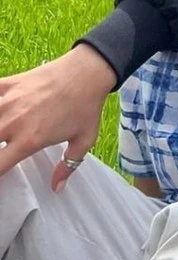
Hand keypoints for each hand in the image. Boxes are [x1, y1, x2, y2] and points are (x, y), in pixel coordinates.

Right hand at [0, 44, 115, 190]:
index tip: (1, 174)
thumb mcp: (84, 140)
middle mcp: (11, 124)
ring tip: (3, 132)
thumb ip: (68, 165)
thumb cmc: (86, 107)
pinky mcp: (7, 84)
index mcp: (28, 141)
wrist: (87, 72)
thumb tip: (57, 187)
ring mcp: (6, 102)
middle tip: (3, 150)